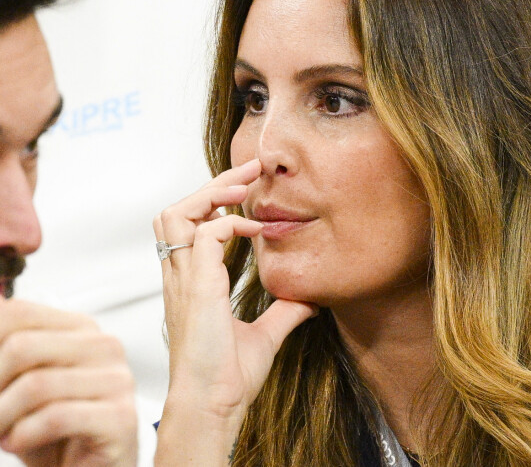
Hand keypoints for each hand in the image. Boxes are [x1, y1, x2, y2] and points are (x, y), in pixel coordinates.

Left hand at [0, 299, 136, 466]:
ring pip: (35, 384)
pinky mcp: (121, 416)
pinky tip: (21, 441)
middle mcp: (104, 346)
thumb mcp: (24, 383)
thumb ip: (9, 348)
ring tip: (3, 433)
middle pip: (22, 346)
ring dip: (3, 418)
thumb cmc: (56, 432)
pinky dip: (24, 435)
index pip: (19, 313)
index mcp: (82, 329)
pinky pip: (56, 417)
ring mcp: (117, 379)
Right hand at [153, 158, 316, 464]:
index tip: (248, 194)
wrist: (213, 407)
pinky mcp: (197, 286)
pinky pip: (205, 235)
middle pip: (175, 210)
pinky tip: (254, 229)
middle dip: (210, 184)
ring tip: (242, 188)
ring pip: (176, 214)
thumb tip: (309, 298)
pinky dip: (229, 224)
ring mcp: (184, 279)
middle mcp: (180, 275)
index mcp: (190, 282)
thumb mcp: (265, 334)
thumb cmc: (227, 376)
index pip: (188, 225)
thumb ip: (283, 312)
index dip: (214, 203)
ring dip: (210, 195)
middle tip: (248, 169)